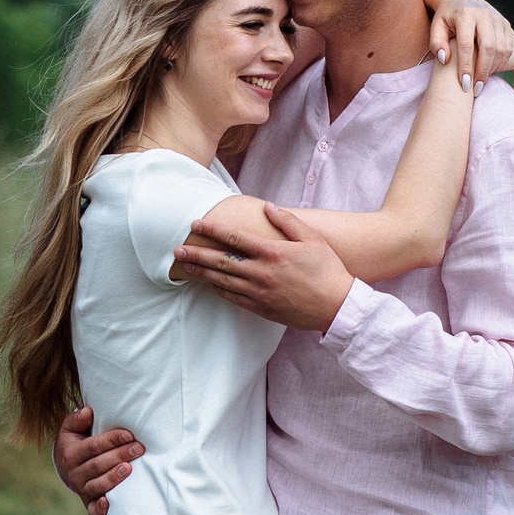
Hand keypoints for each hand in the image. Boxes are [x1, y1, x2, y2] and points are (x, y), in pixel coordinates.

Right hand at [55, 404, 141, 514]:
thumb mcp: (70, 428)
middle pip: (98, 465)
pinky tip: (109, 502)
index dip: (111, 440)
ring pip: (97, 485)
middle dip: (119, 456)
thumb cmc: (75, 442)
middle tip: (139, 449)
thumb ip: (77, 419)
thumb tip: (88, 411)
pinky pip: (92, 510)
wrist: (65, 466)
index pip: (93, 446)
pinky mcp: (87, 502)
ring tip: (129, 468)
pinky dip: (100, 508)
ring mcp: (81, 489)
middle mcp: (74, 473)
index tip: (129, 435)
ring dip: (113, 478)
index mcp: (70, 453)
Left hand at [171, 203, 355, 330]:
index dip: (212, 230)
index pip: (234, 238)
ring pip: (223, 281)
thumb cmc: (327, 269)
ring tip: (184, 266)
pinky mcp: (262, 308)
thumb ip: (288, 221)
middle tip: (177, 249)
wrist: (337, 306)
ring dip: (201, 272)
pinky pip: (233, 298)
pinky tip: (209, 283)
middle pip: (221, 261)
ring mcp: (260, 293)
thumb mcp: (312, 239)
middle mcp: (262, 273)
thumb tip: (267, 206)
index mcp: (273, 252)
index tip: (195, 225)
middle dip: (196, 254)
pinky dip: (219, 289)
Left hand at [429, 0, 513, 97]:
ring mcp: (498, 19)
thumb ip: (436, 42)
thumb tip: (444, 59)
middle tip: (475, 89)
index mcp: (465, 15)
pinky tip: (492, 72)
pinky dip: (503, 62)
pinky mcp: (506, 24)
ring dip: (495, 69)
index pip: (467, 45)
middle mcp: (484, 15)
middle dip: (483, 71)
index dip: (465, 66)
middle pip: (489, 47)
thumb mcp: (436, 27)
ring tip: (482, 83)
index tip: (463, 85)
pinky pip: (509, 47)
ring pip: (502, 48)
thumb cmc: (445, 17)